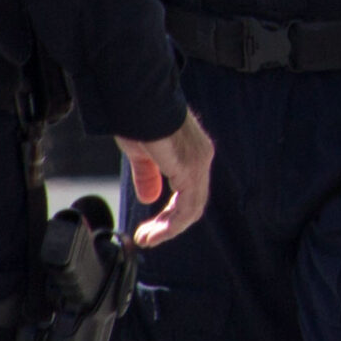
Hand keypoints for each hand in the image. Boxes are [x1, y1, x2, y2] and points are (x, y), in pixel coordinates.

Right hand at [119, 109, 216, 246]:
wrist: (139, 101)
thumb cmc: (139, 119)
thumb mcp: (142, 153)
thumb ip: (148, 176)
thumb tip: (150, 199)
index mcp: (193, 152)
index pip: (189, 192)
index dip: (169, 214)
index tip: (149, 228)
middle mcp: (202, 158)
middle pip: (192, 204)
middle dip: (167, 225)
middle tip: (146, 238)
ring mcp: (199, 163)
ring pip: (191, 209)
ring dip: (167, 229)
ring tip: (146, 239)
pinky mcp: (190, 168)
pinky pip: (186, 207)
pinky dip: (170, 225)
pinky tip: (152, 232)